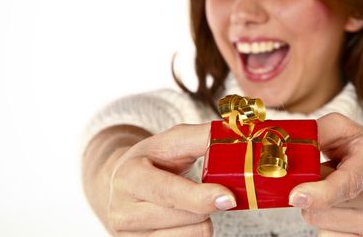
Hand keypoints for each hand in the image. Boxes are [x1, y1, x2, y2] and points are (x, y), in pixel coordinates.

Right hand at [106, 123, 235, 235]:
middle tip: (206, 187)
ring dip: (203, 217)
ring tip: (190, 202)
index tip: (229, 197)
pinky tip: (184, 217)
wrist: (124, 181)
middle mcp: (123, 211)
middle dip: (207, 201)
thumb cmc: (154, 158)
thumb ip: (204, 137)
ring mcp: (130, 236)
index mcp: (129, 177)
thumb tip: (239, 136)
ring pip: (193, 234)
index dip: (201, 197)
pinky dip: (195, 230)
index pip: (169, 193)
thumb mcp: (173, 140)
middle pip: (188, 217)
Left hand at [289, 113, 362, 235]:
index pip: (348, 182)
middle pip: (323, 208)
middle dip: (311, 191)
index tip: (295, 196)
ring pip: (322, 224)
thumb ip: (315, 133)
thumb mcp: (345, 130)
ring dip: (318, 208)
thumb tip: (287, 148)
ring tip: (336, 192)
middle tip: (325, 176)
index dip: (320, 192)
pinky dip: (328, 225)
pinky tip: (342, 210)